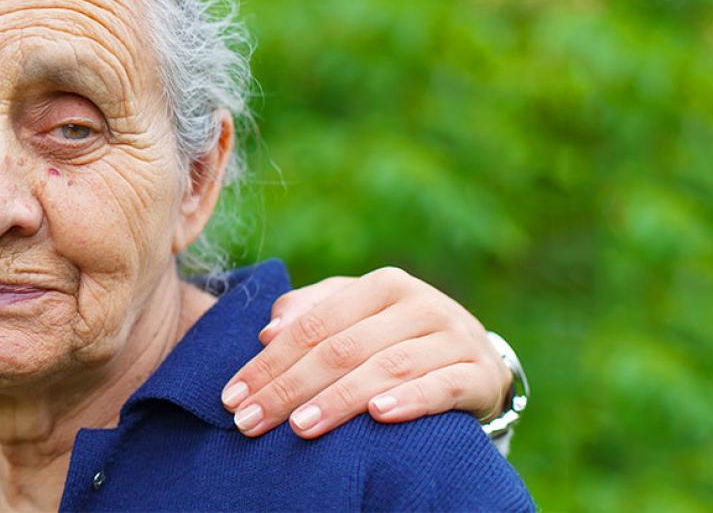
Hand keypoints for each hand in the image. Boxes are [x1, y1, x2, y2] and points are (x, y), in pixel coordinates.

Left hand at [219, 267, 511, 438]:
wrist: (474, 359)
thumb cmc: (395, 338)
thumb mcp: (352, 318)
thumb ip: (310, 315)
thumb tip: (268, 330)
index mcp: (383, 286)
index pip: (313, 326)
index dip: (269, 362)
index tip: (232, 396)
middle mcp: (420, 304)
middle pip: (341, 348)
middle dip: (289, 388)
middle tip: (250, 421)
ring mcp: (454, 337)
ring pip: (387, 367)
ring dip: (339, 399)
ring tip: (300, 426)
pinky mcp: (479, 374)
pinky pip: (443, 387)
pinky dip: (411, 399)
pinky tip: (379, 415)